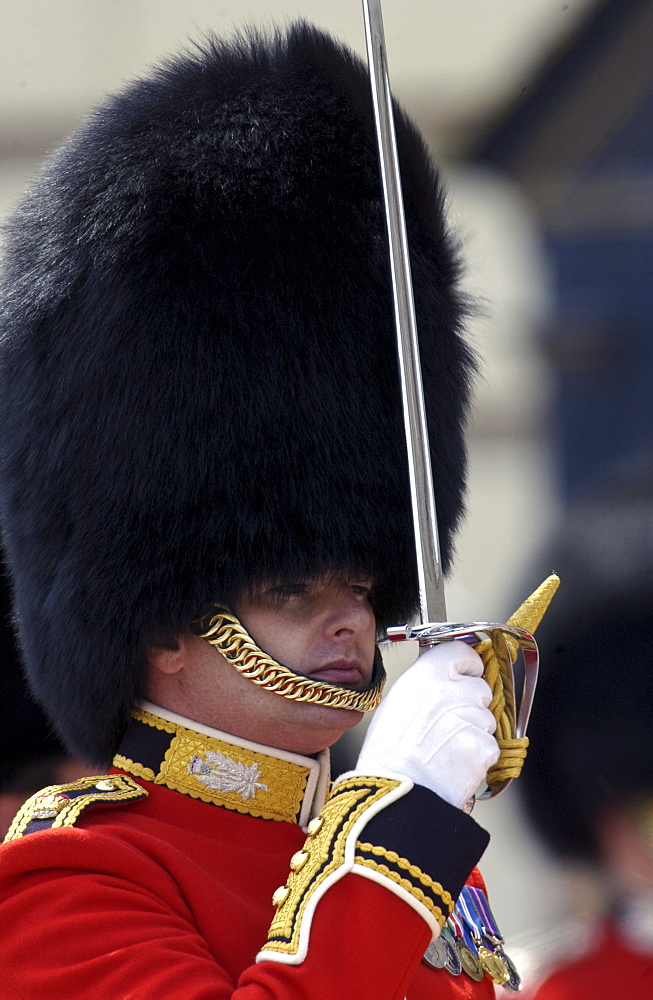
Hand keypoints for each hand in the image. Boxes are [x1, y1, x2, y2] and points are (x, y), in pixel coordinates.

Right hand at [355, 641, 498, 808]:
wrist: (396, 793)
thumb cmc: (388, 754)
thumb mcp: (396, 702)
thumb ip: (424, 683)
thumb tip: (443, 678)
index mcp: (424, 675)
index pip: (462, 652)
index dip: (467, 665)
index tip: (465, 674)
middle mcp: (450, 690)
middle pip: (480, 688)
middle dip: (472, 704)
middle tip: (449, 724)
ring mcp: (470, 718)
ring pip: (487, 719)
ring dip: (474, 732)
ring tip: (446, 749)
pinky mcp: (484, 746)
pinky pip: (490, 746)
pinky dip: (478, 757)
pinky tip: (455, 764)